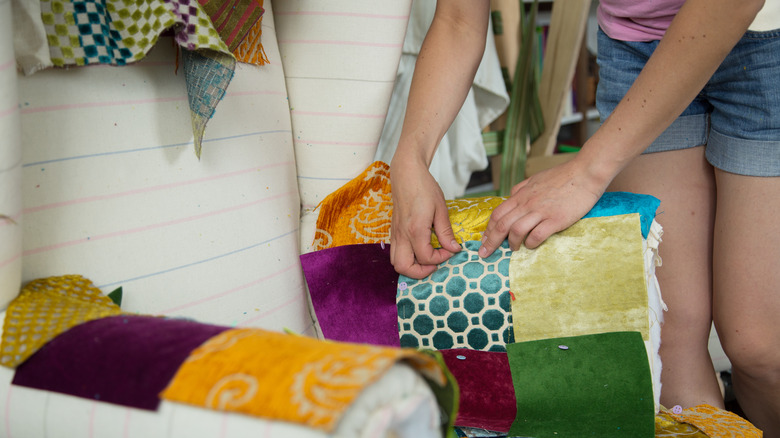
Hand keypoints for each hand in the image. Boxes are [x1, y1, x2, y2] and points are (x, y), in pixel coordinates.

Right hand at [390, 161, 460, 278]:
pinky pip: (395, 252)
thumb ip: (446, 232)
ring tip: (426, 259)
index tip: (450, 250)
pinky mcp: (393, 231)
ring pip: (396, 262)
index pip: (426, 257)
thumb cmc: (424, 187)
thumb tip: (454, 248)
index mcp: (415, 229)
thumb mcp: (441, 208)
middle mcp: (402, 235)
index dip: (440, 258)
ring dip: (411, 267)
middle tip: (435, 264)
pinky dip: (406, 257)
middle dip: (420, 272)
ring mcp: (395, 233)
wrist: (406, 174)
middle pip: (404, 267)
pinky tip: (419, 249)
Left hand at [479, 157, 607, 255]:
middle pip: (502, 225)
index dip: (488, 229)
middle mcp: (527, 203)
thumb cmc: (562, 176)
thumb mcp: (535, 179)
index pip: (497, 214)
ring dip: (512, 243)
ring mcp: (541, 211)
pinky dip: (531, 243)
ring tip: (513, 250)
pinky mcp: (556, 219)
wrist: (585, 172)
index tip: (484, 240)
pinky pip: (537, 235)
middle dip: (491, 242)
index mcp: (521, 195)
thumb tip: (511, 196)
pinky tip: (531, 245)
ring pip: (516, 230)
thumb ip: (522, 189)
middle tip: (485, 253)